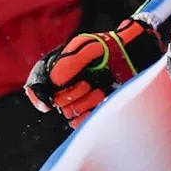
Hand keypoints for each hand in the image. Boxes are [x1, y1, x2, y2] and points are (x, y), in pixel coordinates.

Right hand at [25, 18, 163, 126]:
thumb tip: (55, 83)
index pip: (38, 84)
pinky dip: (88, 116)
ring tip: (100, 91)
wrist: (132, 55)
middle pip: (55, 101)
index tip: (48, 102)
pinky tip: (100, 102)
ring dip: (84, 103)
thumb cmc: (110, 47)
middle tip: (87, 84)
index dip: (38, 95)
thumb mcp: (88, 48)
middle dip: (70, 95)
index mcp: (58, 67)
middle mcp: (65, 84)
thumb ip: (70, 62)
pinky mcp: (91, 109)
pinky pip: (80, 122)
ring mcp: (79, 97)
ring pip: (68, 112)